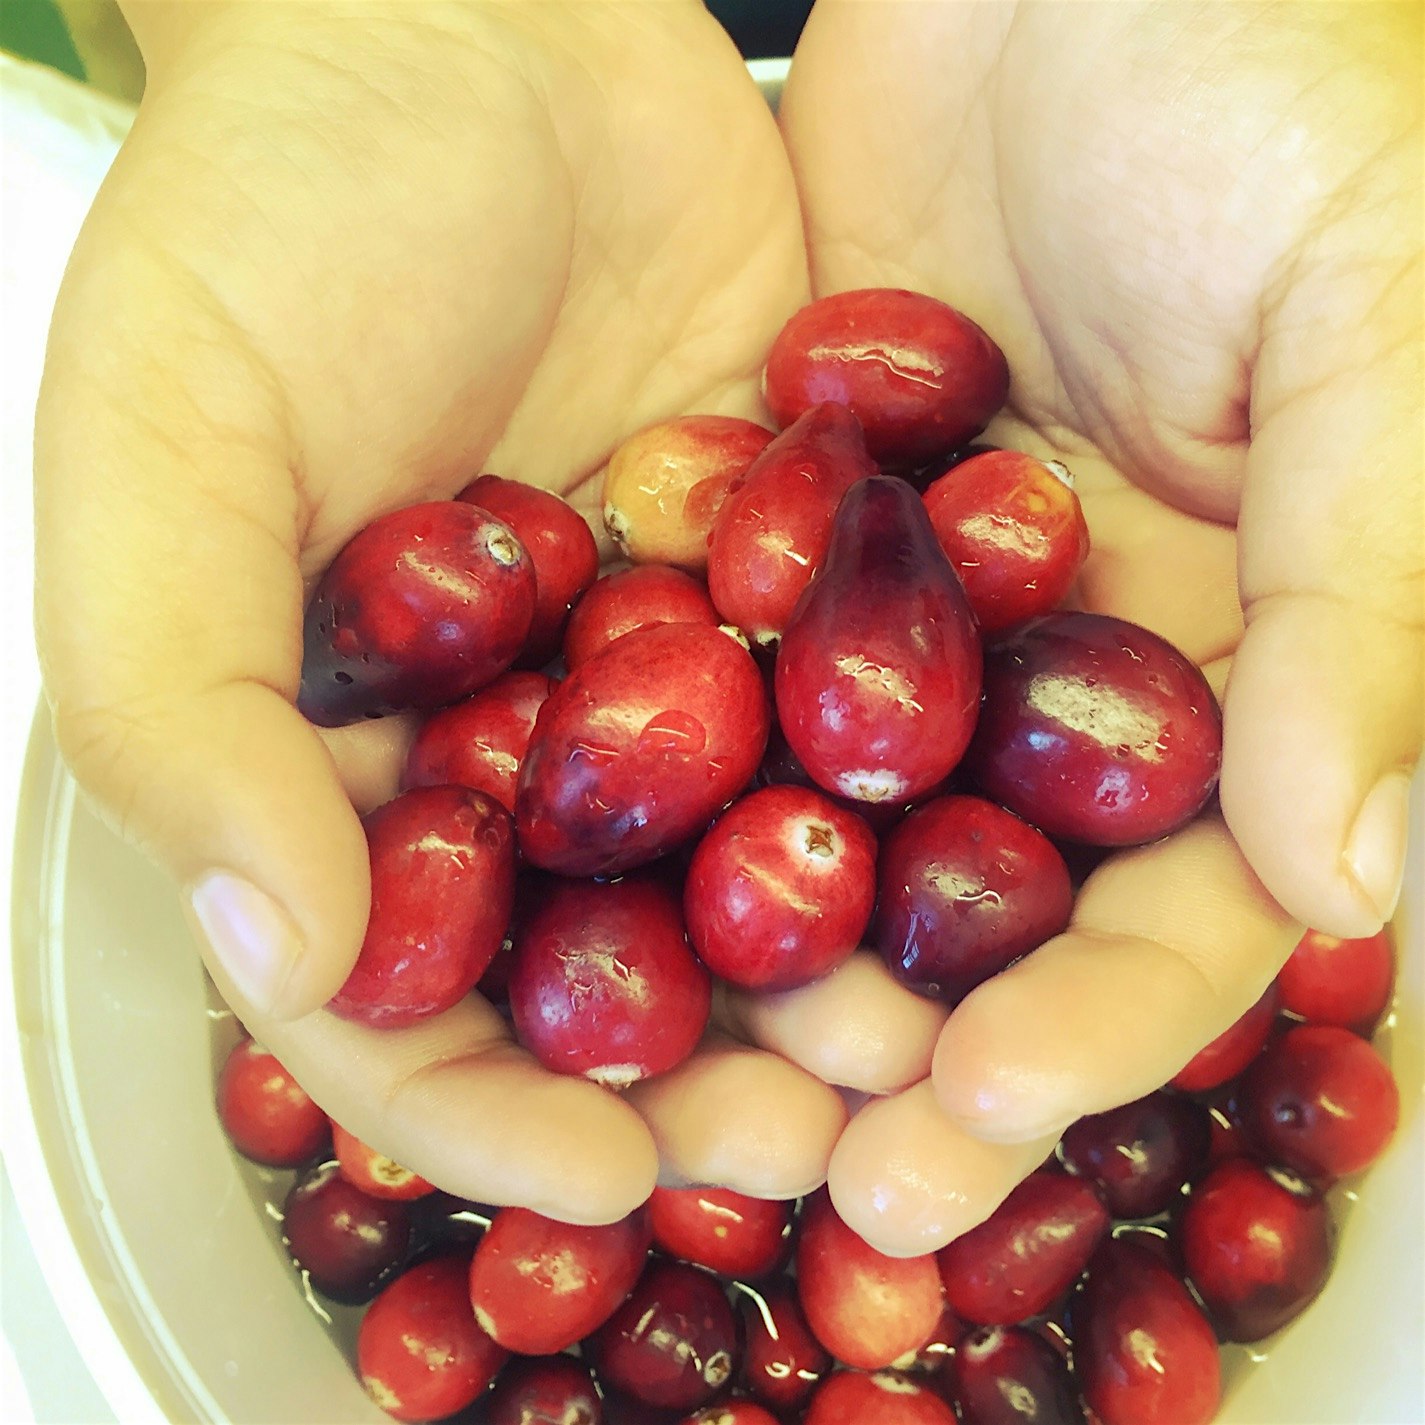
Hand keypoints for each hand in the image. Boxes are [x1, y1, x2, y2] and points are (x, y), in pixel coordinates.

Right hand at [33, 1, 848, 1220]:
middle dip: (704, 1070)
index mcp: (348, 765)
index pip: (401, 1000)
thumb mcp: (163, 458)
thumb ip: (184, 716)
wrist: (463, 23)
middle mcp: (513, 741)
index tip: (603, 1170)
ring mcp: (662, 663)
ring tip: (926, 1045)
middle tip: (815, 1133)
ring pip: (756, 869)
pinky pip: (857, 709)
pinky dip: (918, 795)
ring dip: (836, 971)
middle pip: (607, 968)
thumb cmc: (271, 222)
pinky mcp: (784, 568)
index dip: (487, 1108)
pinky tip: (989, 861)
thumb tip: (288, 960)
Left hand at [752, 0, 1421, 1251]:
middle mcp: (1072, 672)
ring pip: (838, 822)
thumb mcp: (1380, 327)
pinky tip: (573, 865)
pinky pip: (723, 670)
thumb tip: (1354, 879)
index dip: (1091, 1027)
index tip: (970, 1122)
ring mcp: (919, 611)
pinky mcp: (790, 529)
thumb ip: (1374, 602)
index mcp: (1245, 664)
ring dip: (763, 947)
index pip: (1180, 906)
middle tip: (797, 1168)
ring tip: (667, 1071)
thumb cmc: (1286, 90)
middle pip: (989, 908)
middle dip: (904, 1044)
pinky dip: (662, 767)